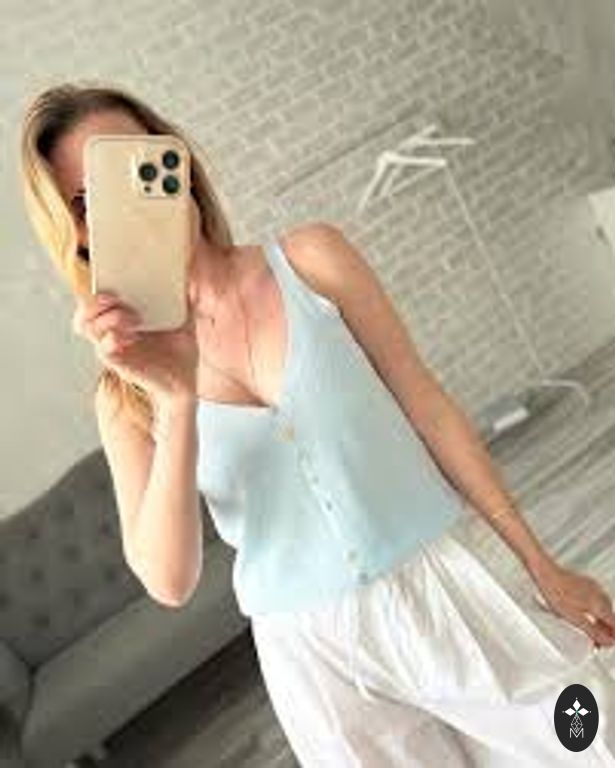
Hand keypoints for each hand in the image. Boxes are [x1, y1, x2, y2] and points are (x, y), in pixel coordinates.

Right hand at [72, 284, 198, 400]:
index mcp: (123, 315)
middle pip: (84, 311)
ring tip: (131, 318)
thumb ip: (184, 299)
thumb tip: (187, 276)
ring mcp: (113, 346)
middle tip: (116, 297)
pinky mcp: (119, 363)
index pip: (97, 297)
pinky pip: (103, 349)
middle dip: (94, 301)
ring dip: (105, 318)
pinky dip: (114, 339)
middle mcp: (112, 330)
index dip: (96, 286)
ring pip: (86, 328)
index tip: (109, 274)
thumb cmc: (180, 348)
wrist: (185, 379)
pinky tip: (133, 337)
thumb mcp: (184, 320)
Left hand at [532, 560, 614, 648]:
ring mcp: (594, 587)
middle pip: (611, 617)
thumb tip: (608, 641)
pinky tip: (585, 614)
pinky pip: (597, 599)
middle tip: (596, 642)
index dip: (611, 637)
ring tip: (589, 630)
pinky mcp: (587, 583)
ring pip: (604, 608)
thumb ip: (594, 632)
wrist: (546, 573)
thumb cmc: (556, 593)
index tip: (605, 644)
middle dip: (606, 630)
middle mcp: (600, 594)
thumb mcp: (575, 619)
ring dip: (600, 620)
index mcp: (600, 604)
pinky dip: (594, 610)